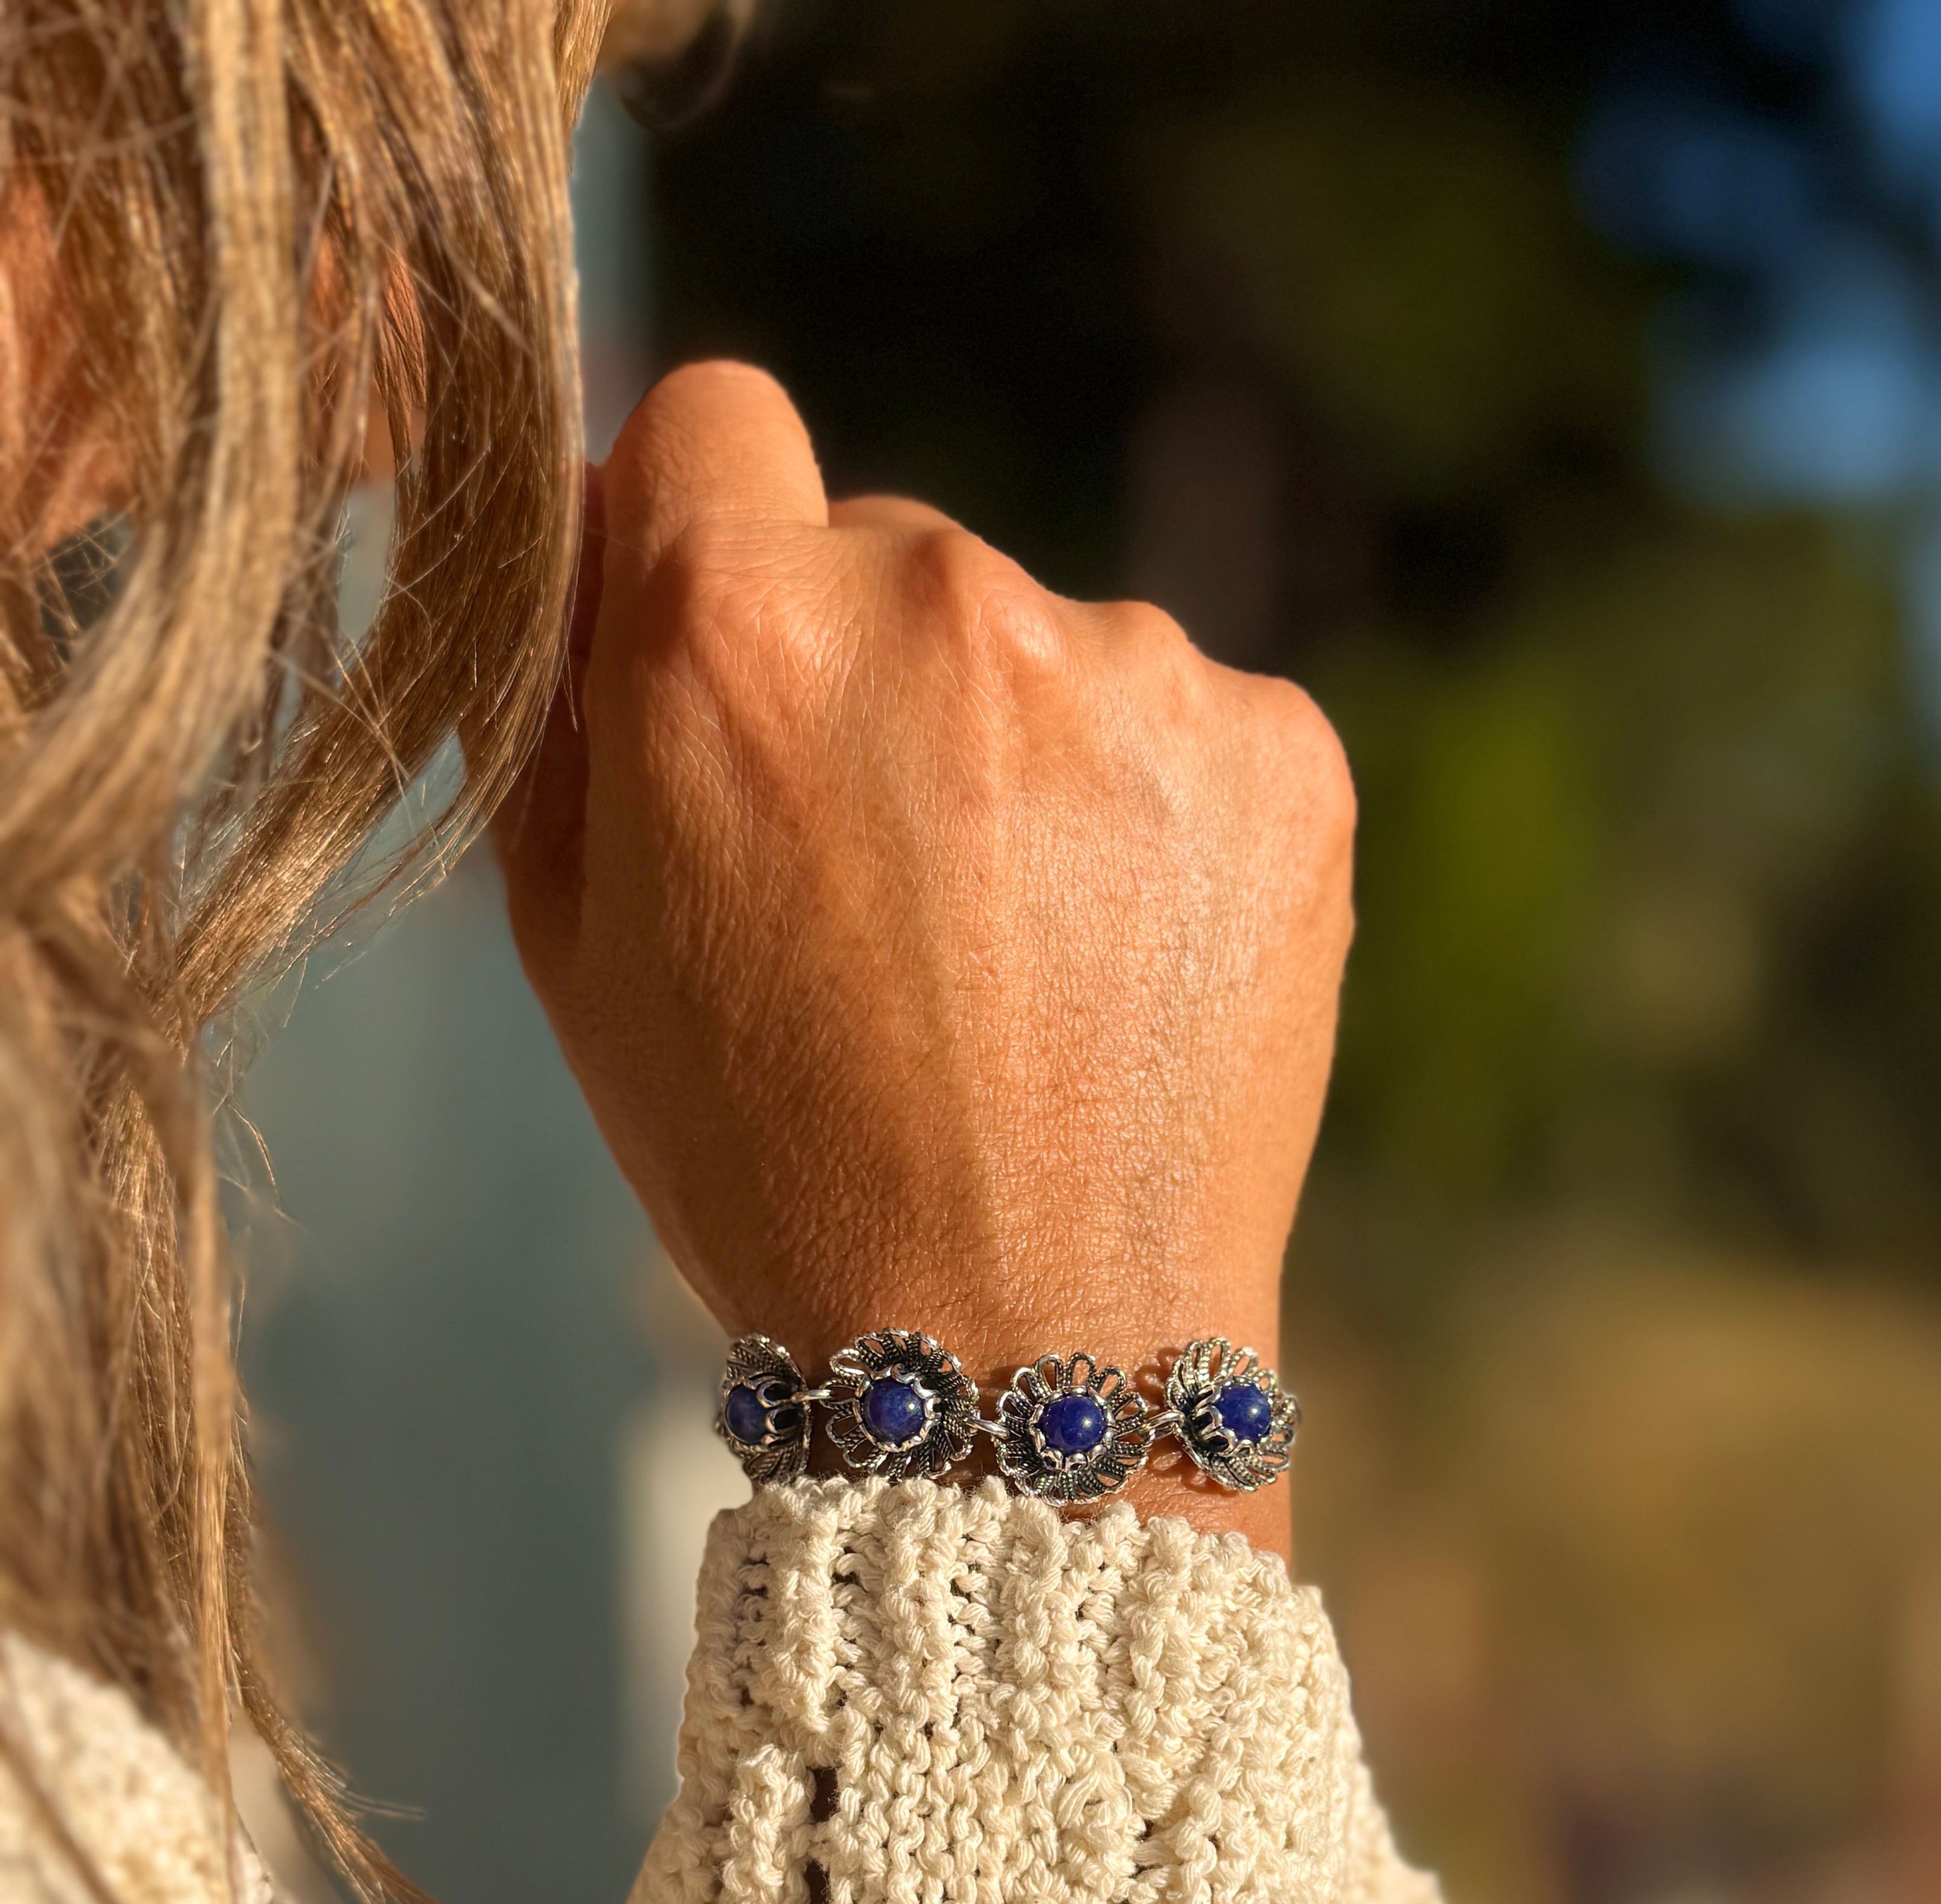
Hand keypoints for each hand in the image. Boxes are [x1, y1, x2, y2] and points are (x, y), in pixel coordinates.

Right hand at [500, 364, 1354, 1554]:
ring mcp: (1137, 671)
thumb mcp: (572, 941)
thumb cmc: (769, 1166)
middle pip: (885, 547)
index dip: (708, 539)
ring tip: (1016, 965)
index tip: (737, 673)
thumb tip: (587, 530)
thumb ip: (562, 696)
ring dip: (1018, 754)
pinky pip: (1185, 724)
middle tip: (878, 893)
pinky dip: (1154, 820)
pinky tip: (1122, 970)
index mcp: (734, 632)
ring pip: (1044, 647)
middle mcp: (943, 600)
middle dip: (864, 678)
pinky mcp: (1283, 751)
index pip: (712, 420)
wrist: (1029, 1350)